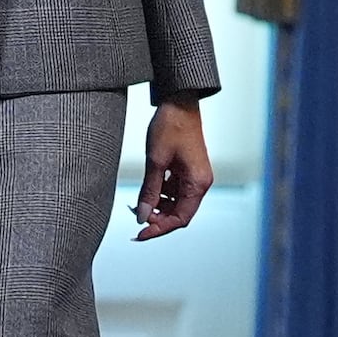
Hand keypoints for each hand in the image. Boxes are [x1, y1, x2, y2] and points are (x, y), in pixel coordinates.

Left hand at [133, 100, 210, 238]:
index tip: (140, 234)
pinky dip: (161, 193)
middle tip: (136, 219)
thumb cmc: (171, 126)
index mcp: (198, 183)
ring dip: (158, 206)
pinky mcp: (189, 170)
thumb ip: (149, 191)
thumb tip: (142, 217)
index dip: (160, 229)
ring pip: (177, 203)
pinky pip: (176, 190)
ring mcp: (196, 176)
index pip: (180, 219)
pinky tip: (148, 190)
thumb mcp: (155, 161)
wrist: (179, 101)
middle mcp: (201, 183)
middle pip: (180, 213)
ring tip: (138, 203)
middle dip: (158, 219)